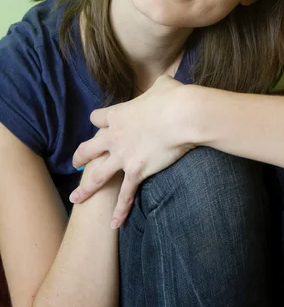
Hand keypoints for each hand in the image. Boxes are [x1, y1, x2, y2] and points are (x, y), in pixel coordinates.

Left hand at [70, 75, 195, 228]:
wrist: (183, 115)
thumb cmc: (175, 98)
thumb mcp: (164, 84)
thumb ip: (160, 85)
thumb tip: (167, 82)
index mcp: (119, 114)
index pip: (98, 118)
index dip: (99, 121)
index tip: (100, 123)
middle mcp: (115, 136)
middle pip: (88, 147)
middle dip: (81, 156)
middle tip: (76, 162)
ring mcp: (123, 156)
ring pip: (97, 175)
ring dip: (86, 188)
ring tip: (77, 198)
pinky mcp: (137, 171)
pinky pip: (125, 195)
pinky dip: (120, 210)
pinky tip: (114, 223)